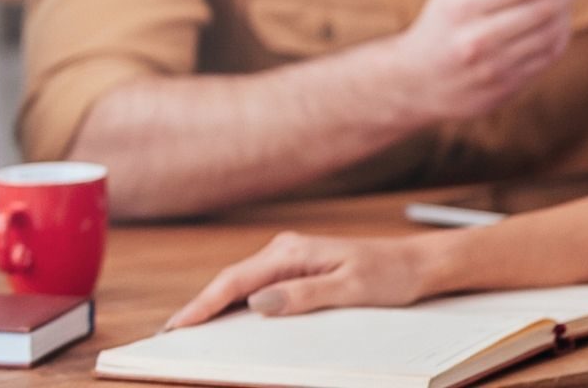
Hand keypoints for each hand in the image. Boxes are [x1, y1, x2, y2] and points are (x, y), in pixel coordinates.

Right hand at [166, 231, 448, 329]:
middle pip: (231, 282)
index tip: (176, 327)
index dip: (202, 305)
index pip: (235, 281)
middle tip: (170, 337)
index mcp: (293, 252)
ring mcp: (291, 259)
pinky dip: (238, 304)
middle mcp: (287, 251)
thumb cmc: (389, 275)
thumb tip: (258, 303)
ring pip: (242, 285)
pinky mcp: (299, 269)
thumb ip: (303, 295)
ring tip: (190, 333)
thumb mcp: (349, 288)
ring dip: (217, 306)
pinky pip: (259, 288)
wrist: (417, 264)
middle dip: (200, 307)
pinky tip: (228, 321)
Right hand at [384, 0, 584, 123]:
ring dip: (567, 10)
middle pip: (544, 8)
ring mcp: (492, 69)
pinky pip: (547, 57)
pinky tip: (556, 23)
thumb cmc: (442, 26)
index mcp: (461, 7)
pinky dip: (559, 35)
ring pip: (551, 34)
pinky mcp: (505, 89)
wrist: (416, 82)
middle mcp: (476, 40)